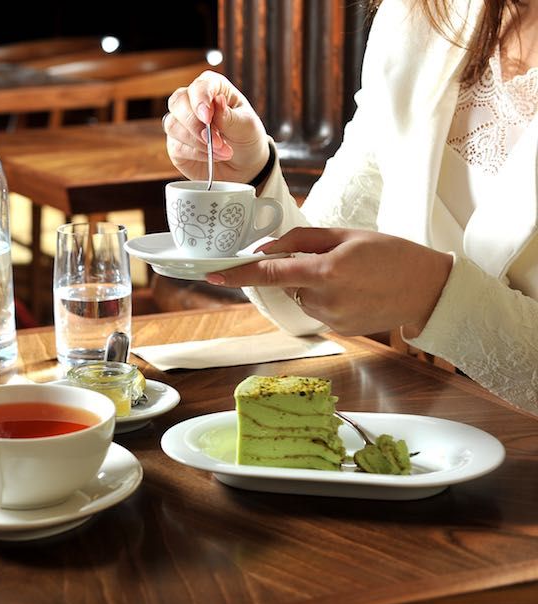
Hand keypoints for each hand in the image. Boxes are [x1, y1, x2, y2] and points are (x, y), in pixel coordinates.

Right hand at [164, 71, 269, 182]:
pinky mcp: (176, 144)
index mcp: (213, 88)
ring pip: (173, 126)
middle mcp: (192, 102)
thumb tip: (217, 101)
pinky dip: (196, 154)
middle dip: (195, 124)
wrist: (244, 164)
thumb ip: (229, 116)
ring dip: (197, 142)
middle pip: (177, 102)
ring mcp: (181, 123)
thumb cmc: (246, 138)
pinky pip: (176, 147)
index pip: (199, 86)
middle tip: (216, 141)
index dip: (200, 99)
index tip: (207, 117)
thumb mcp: (246, 126)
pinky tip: (212, 157)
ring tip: (221, 151)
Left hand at [204, 228, 453, 336]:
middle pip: (287, 284)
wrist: (429, 290)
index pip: (270, 273)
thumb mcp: (347, 235)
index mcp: (327, 271)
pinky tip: (355, 292)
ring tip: (351, 276)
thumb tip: (267, 249)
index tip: (213, 275)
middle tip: (333, 258)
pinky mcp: (339, 330)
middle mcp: (325, 299)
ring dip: (312, 284)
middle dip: (297, 269)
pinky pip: (317, 309)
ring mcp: (332, 319)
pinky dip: (325, 298)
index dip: (239, 273)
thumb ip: (302, 240)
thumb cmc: (392, 254)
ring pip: (301, 297)